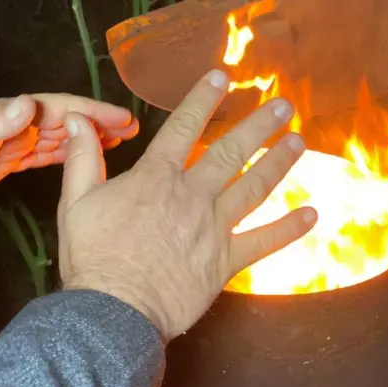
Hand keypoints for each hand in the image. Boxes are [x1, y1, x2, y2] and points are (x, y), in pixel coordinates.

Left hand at [0, 94, 137, 208]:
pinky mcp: (3, 162)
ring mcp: (9, 144)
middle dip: (99, 123)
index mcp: (8, 116)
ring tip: (120, 144)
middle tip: (134, 130)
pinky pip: (42, 156)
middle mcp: (14, 125)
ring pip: (58, 138)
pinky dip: (66, 156)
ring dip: (87, 139)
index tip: (123, 118)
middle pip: (65, 121)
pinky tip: (83, 161)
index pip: (58, 109)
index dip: (91, 112)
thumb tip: (30, 104)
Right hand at [57, 69, 316, 339]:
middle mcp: (192, 194)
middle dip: (259, 125)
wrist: (116, 309)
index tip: (223, 76)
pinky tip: (312, 215)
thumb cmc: (94, 258)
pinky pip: (264, 241)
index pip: (184, 127)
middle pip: (231, 152)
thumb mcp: (75, 203)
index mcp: (156, 178)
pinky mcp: (227, 260)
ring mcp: (214, 226)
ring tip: (298, 142)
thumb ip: (82, 159)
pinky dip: (290, 228)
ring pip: (253, 187)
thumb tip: (78, 120)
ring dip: (279, 163)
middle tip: (283, 106)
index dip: (203, 98)